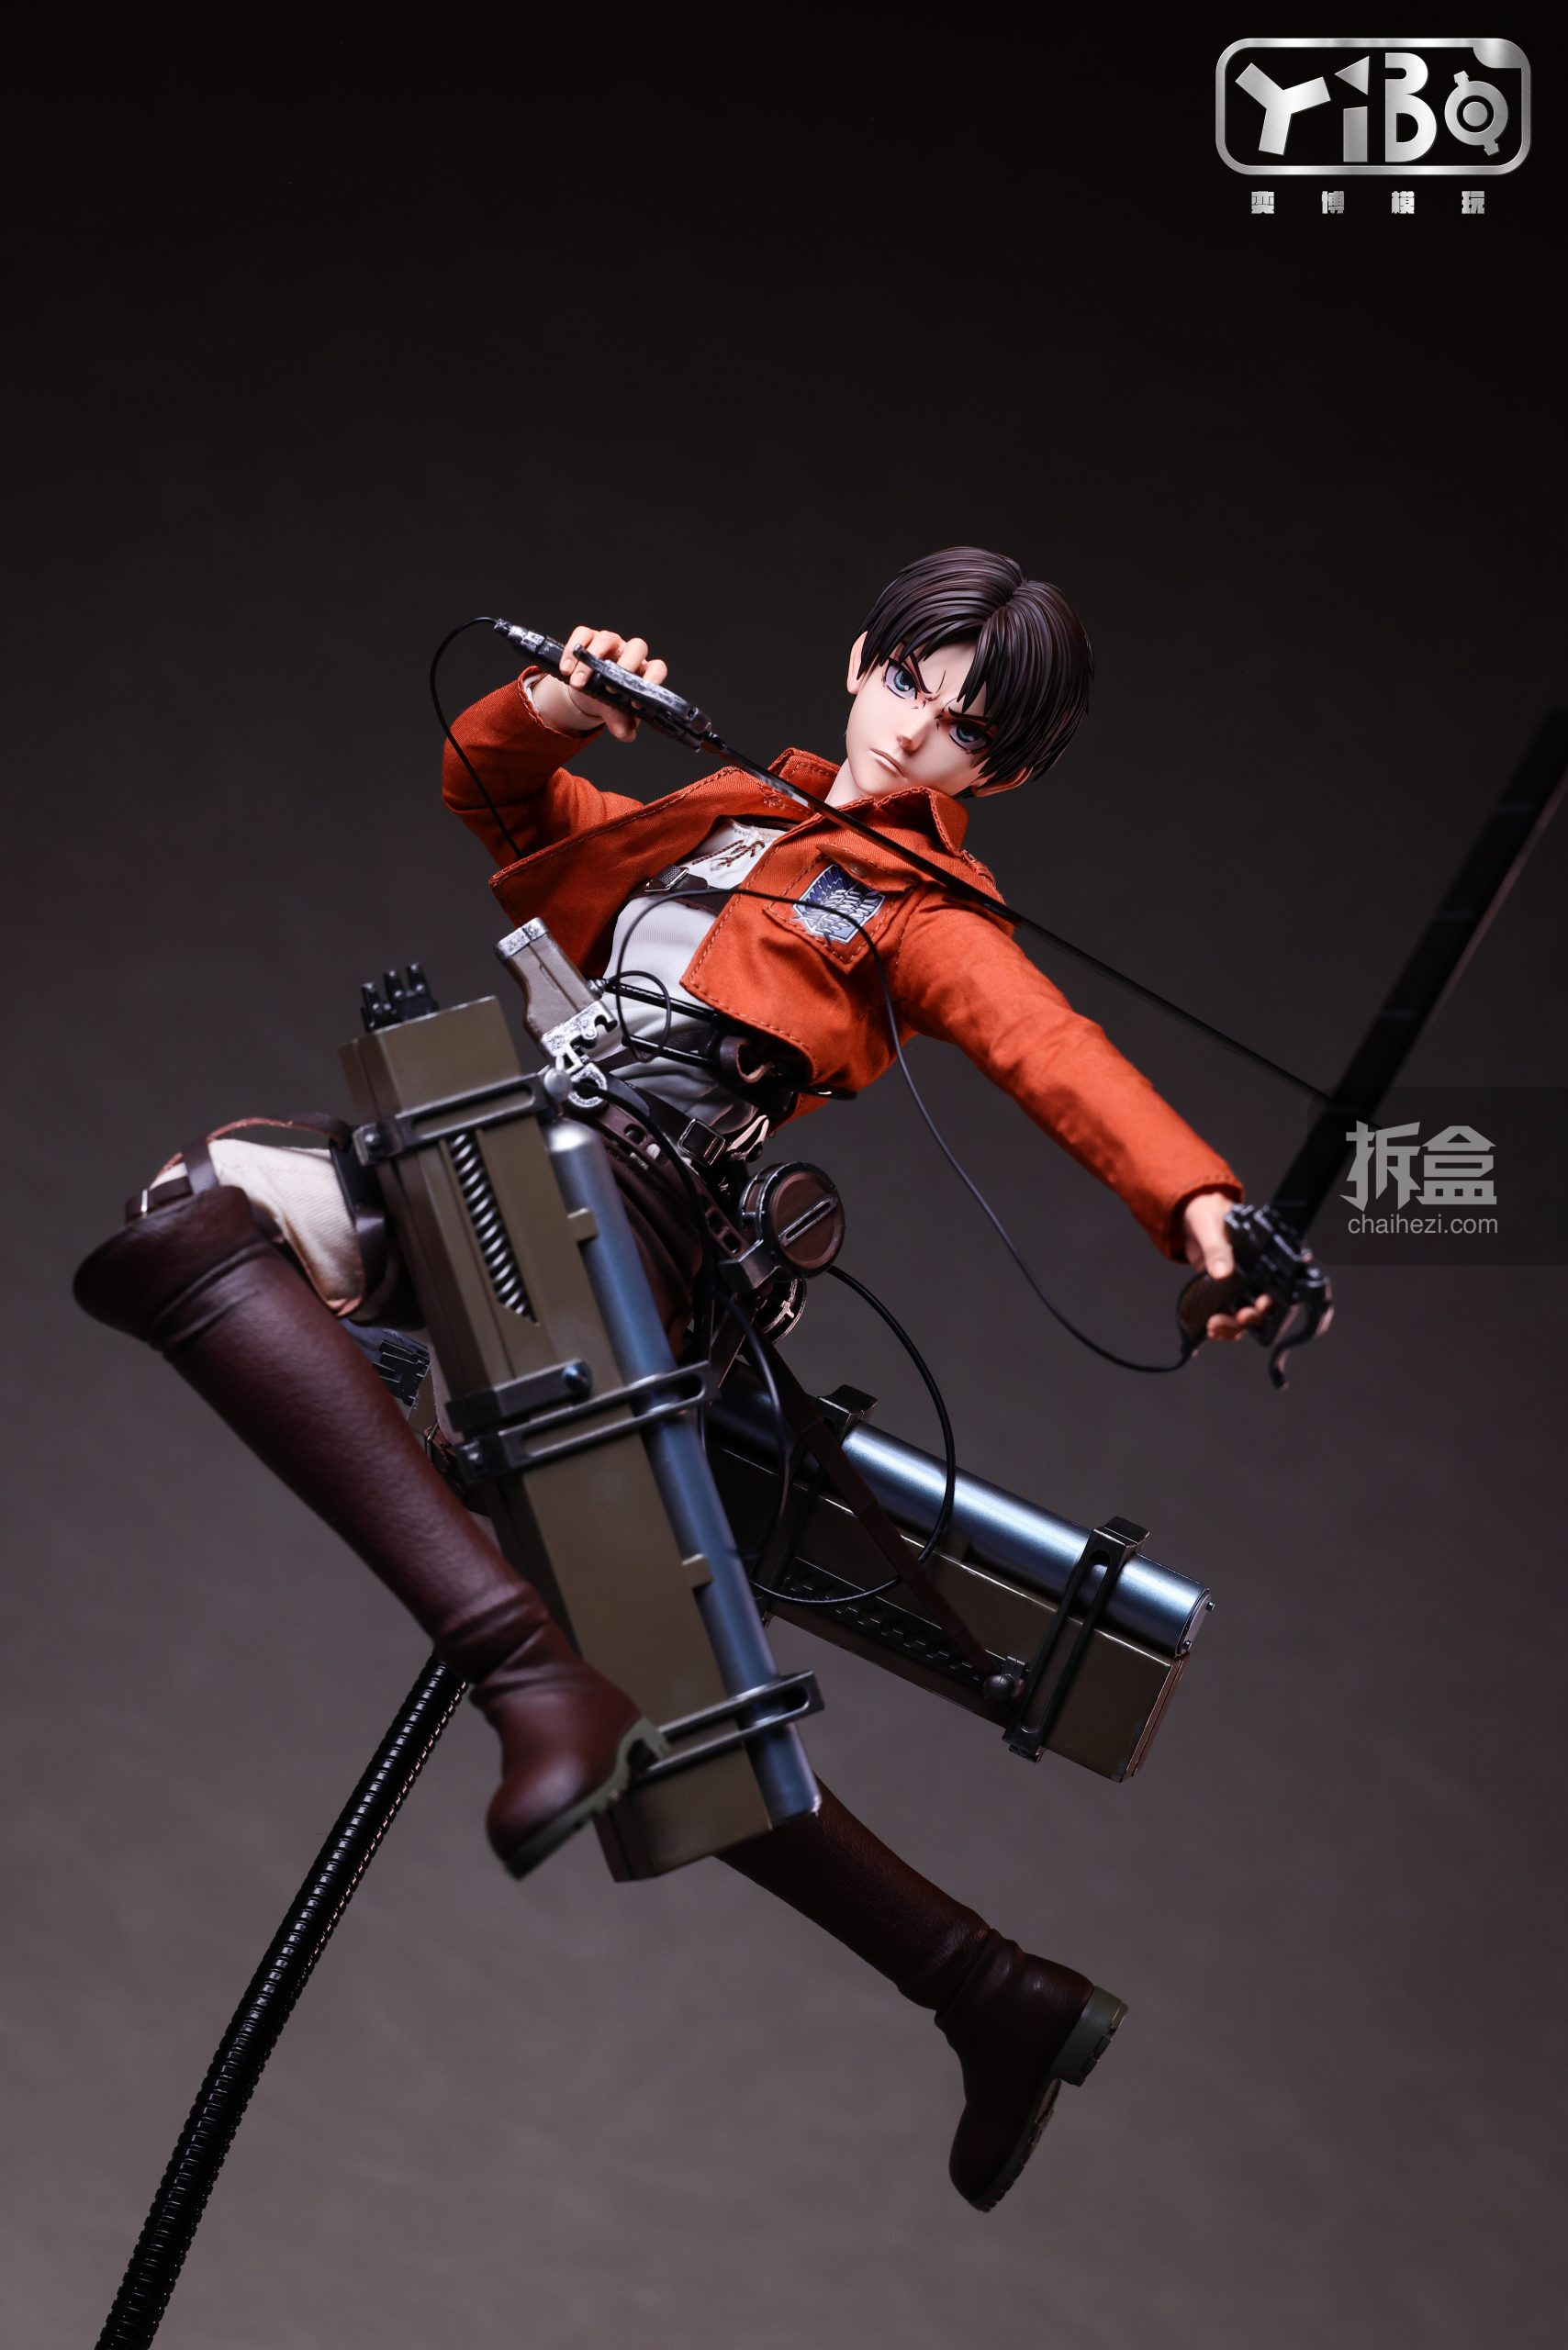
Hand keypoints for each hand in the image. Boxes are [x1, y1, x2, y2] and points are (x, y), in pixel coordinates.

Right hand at [530, 624, 667, 742]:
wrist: (589, 690)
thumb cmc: (609, 700)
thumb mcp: (616, 717)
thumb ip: (623, 727)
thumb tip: (627, 735)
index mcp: (642, 672)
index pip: (657, 668)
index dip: (651, 681)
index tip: (635, 702)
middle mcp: (629, 653)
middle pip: (637, 647)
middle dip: (626, 665)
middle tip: (609, 688)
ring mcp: (610, 642)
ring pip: (606, 639)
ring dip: (591, 663)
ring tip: (578, 684)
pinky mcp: (589, 636)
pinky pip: (583, 634)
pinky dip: (572, 651)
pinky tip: (566, 670)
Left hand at [1181, 1190, 1273, 1341]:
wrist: (1189, 1218)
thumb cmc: (1208, 1214)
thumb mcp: (1212, 1228)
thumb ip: (1217, 1250)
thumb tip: (1222, 1273)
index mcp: (1261, 1255)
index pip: (1279, 1282)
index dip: (1274, 1299)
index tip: (1260, 1305)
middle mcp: (1255, 1274)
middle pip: (1263, 1306)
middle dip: (1252, 1317)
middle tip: (1239, 1317)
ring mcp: (1240, 1286)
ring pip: (1245, 1315)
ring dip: (1233, 1326)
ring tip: (1215, 1326)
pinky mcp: (1223, 1293)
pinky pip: (1228, 1315)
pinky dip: (1222, 1326)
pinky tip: (1211, 1329)